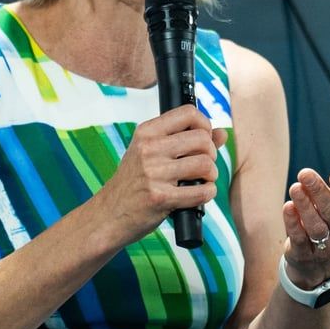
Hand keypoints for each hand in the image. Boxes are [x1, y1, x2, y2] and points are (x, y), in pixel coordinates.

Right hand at [95, 105, 227, 247]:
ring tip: (202, 181)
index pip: (189, 113)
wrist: (107, 215)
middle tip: (203, 166)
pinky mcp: (160, 198)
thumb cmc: (133, 183)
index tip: (204, 139)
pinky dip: (208, 193)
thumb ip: (186, 140)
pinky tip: (200, 194)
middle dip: (211, 154)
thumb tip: (222, 133)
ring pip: (205, 164)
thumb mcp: (151, 154)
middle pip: (202, 139)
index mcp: (146, 132)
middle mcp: (149, 149)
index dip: (205, 125)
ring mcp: (153, 173)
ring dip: (211, 175)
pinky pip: (201, 191)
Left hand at [281, 151, 329, 287]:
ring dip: (305, 207)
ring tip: (295, 187)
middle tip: (305, 173)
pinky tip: (288, 206)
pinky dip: (293, 223)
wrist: (318, 260)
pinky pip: (299, 239)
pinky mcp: (304, 254)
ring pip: (316, 227)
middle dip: (319, 192)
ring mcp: (324, 246)